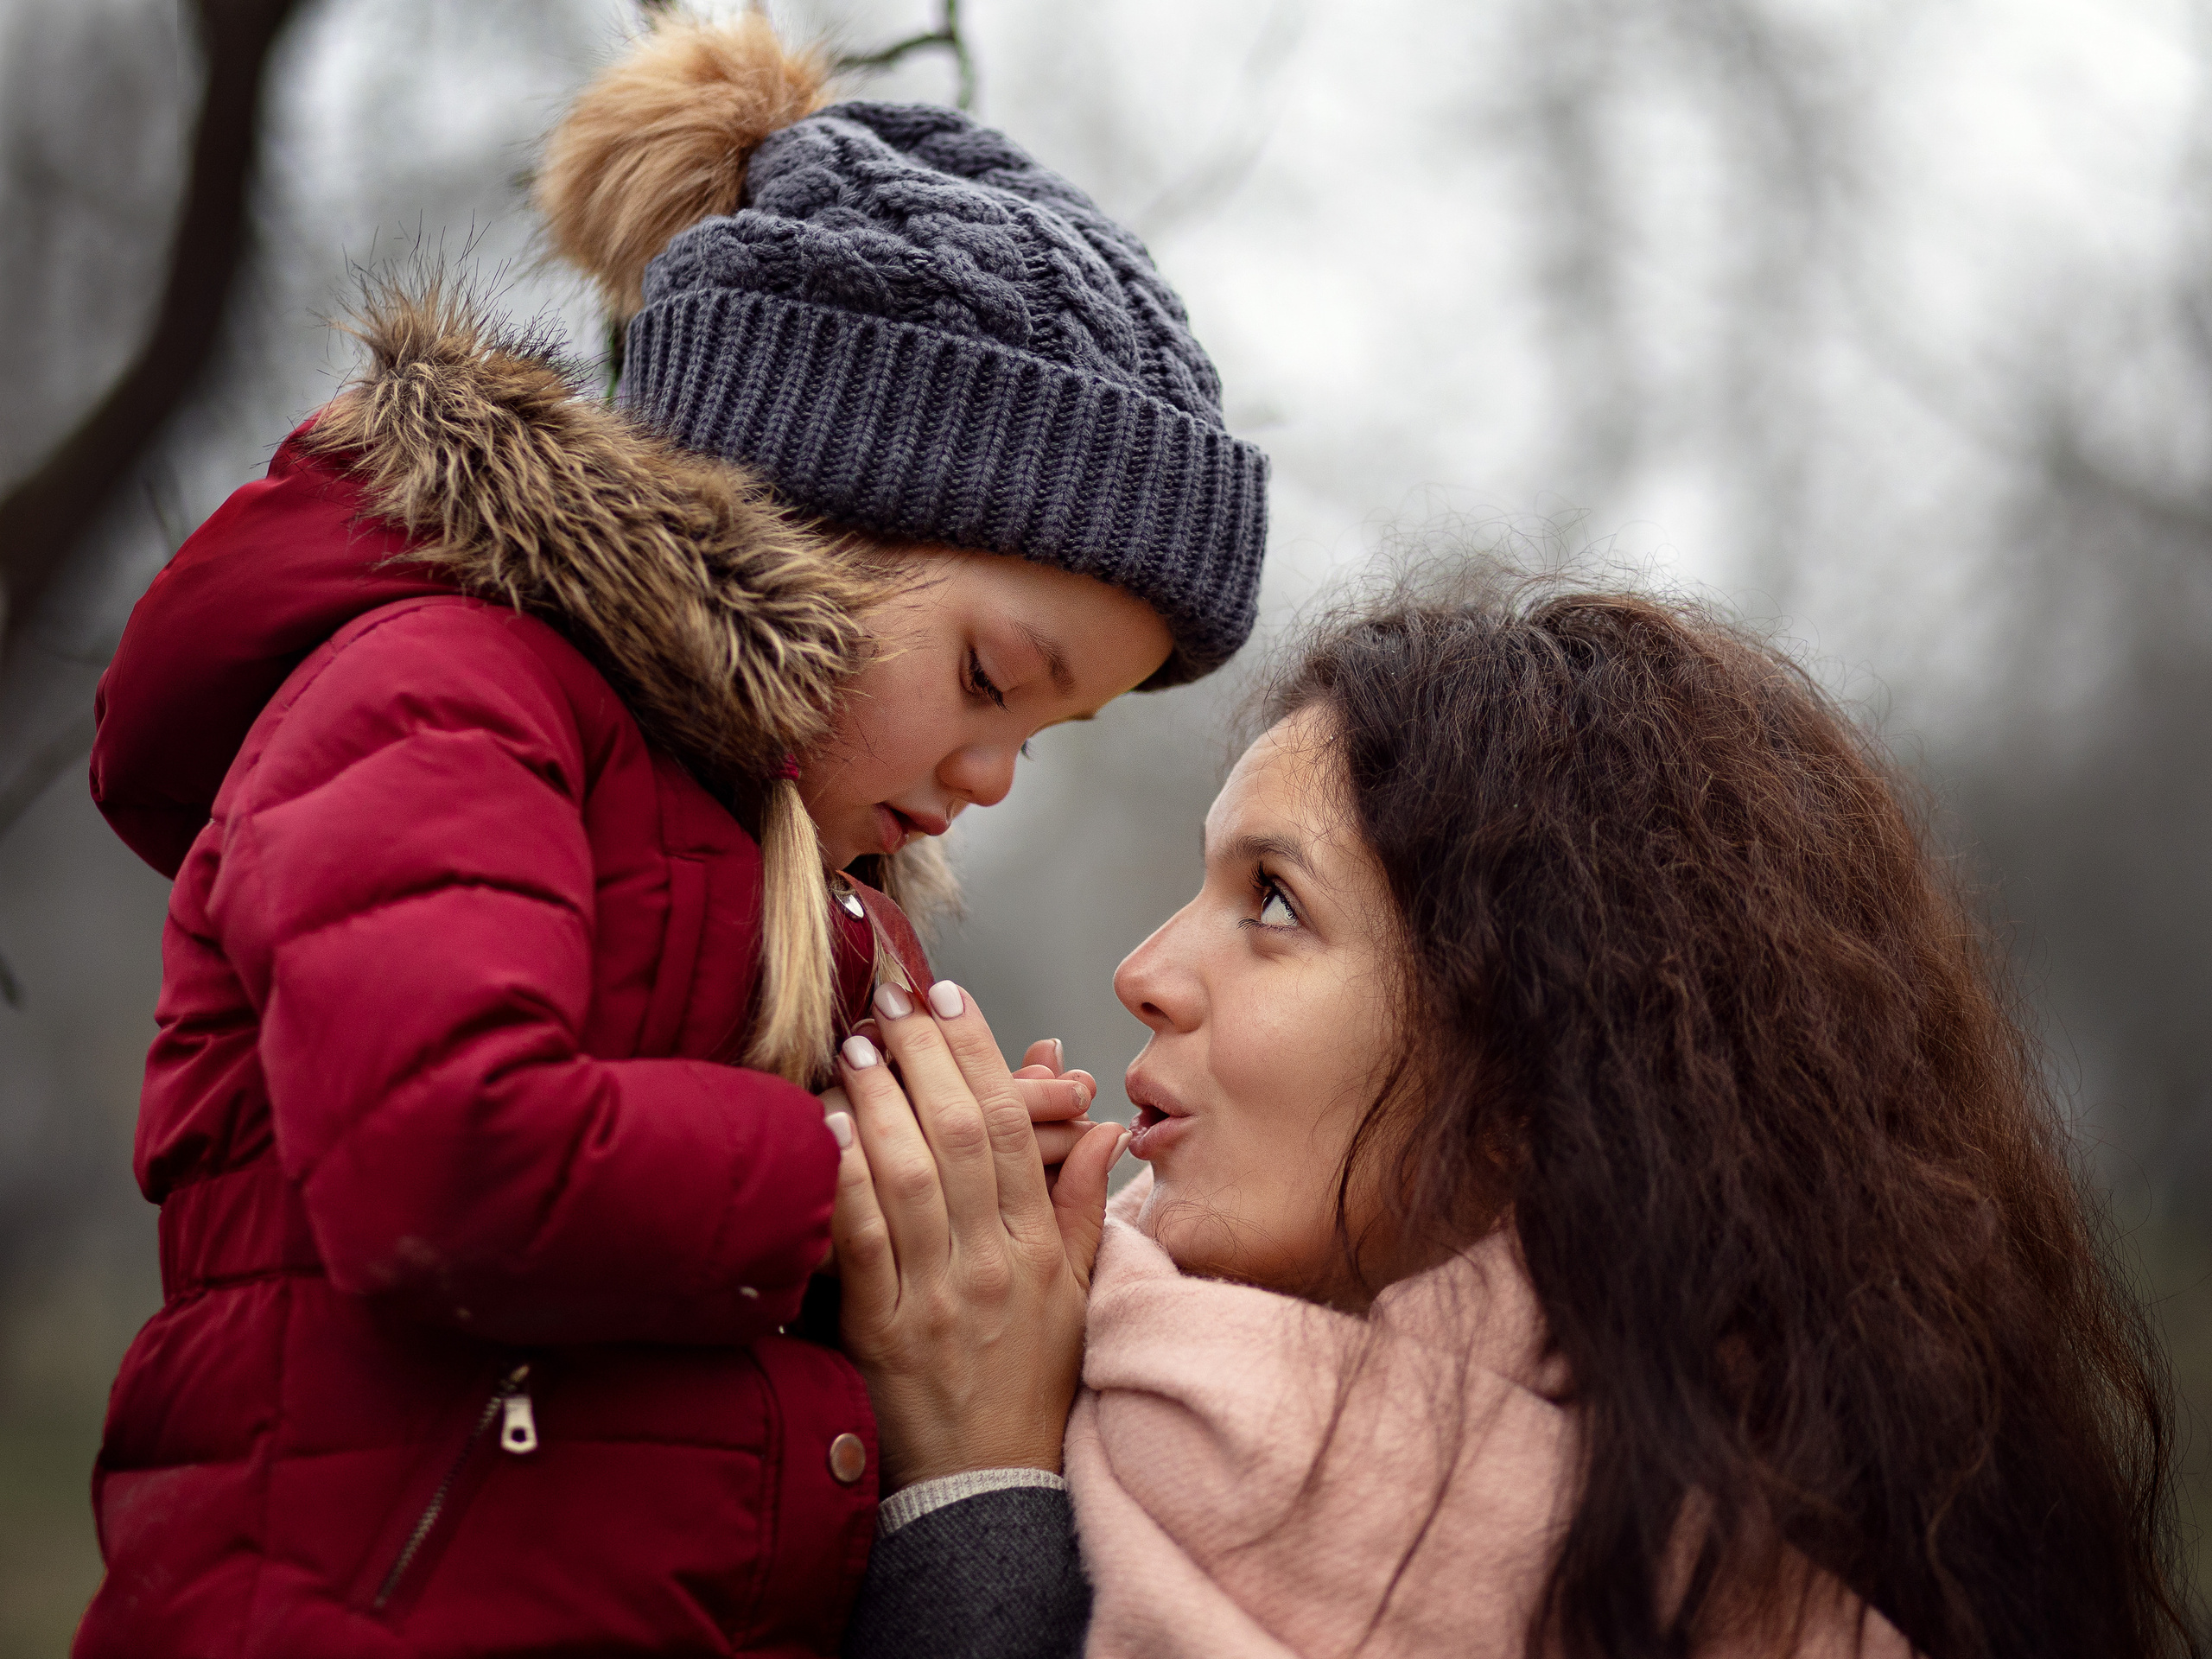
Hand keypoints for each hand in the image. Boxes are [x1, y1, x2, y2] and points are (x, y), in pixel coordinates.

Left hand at [829, 979, 1126, 1490]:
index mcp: (1039, 1247)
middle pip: (959, 1133)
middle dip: (924, 1054)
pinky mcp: (883, 1335)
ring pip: (911, 1175)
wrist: (989, 1492)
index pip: (1010, 1124)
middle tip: (891, 999)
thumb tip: (1104, 1127)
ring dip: (881, 1100)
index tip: (950, 996)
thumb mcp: (1080, 1295)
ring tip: (855, 1046)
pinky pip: (862, 1242)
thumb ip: (1085, 1207)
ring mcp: (938, 1297)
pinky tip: (826, 1131)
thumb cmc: (1031, 1391)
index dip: (979, 1051)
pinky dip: (845, 1181)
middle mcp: (993, 1263)